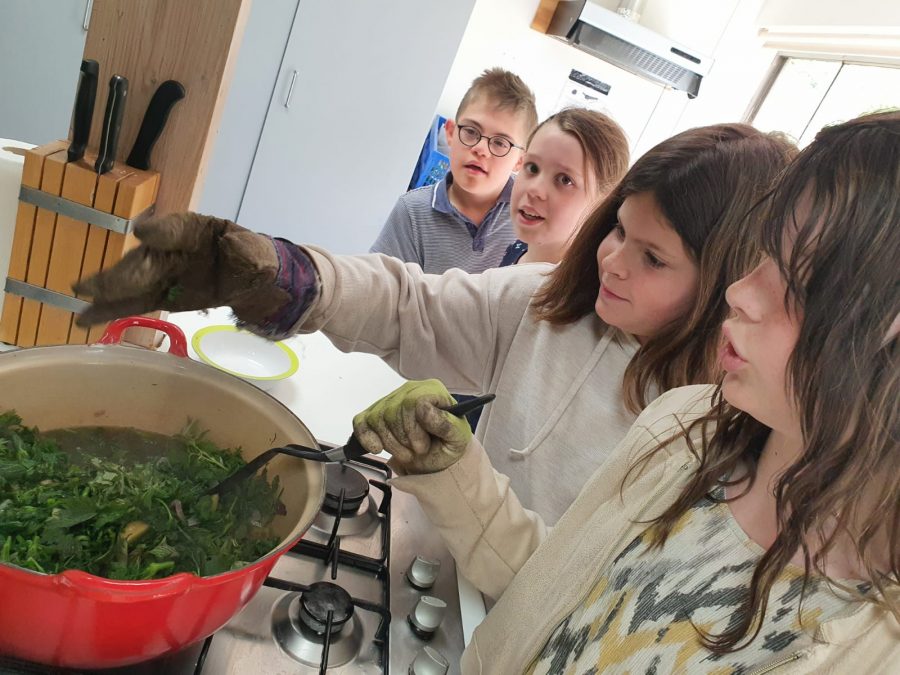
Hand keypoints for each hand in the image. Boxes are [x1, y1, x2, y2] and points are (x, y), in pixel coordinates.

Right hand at [73, 212, 289, 326]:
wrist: (255, 280)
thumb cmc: (254, 258)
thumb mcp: (258, 252)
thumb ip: (247, 250)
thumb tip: (236, 246)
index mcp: (196, 231)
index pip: (175, 230)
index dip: (159, 232)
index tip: (141, 233)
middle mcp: (173, 250)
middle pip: (144, 260)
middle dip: (122, 273)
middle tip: (95, 285)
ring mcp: (164, 273)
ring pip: (133, 283)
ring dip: (108, 292)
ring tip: (81, 298)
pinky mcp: (163, 296)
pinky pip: (135, 302)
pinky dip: (112, 310)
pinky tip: (86, 318)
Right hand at [353, 380, 472, 474]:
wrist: (437, 455)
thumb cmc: (448, 443)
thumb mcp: (457, 438)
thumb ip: (446, 423)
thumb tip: (425, 410)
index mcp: (432, 389)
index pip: (412, 402)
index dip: (414, 429)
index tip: (423, 445)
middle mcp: (409, 390)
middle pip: (392, 412)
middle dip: (403, 440)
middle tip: (417, 451)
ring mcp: (390, 400)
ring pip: (377, 419)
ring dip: (390, 444)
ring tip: (406, 453)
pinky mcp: (374, 414)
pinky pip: (361, 422)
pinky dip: (366, 437)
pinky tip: (377, 448)